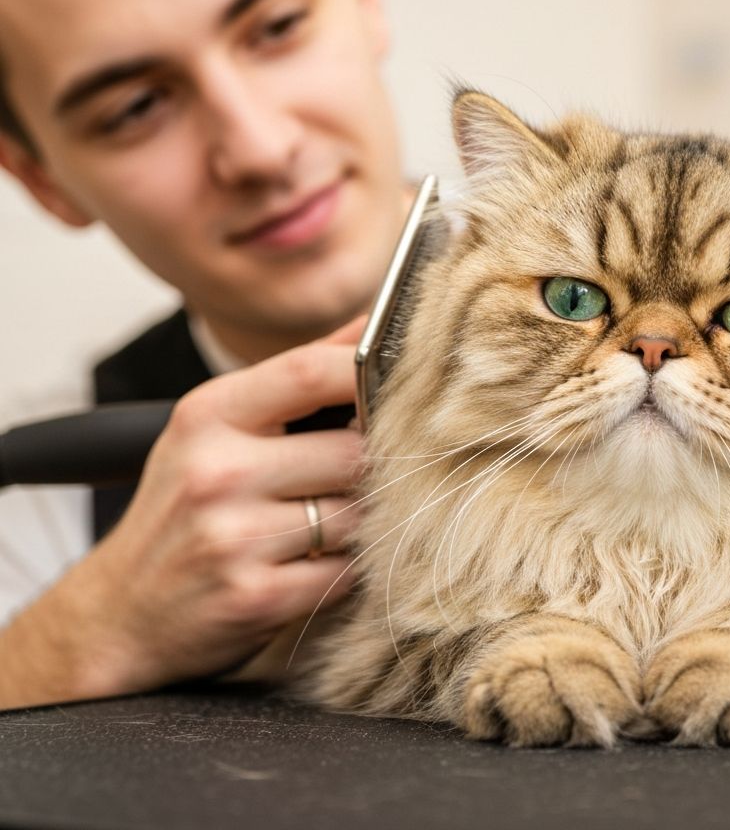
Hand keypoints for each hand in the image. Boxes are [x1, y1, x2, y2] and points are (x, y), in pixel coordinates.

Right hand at [0, 317, 366, 707]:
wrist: (118, 614)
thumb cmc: (182, 507)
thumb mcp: (218, 426)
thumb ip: (298, 374)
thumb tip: (372, 323)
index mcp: (209, 415)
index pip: (311, 372)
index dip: (371, 372)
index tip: (402, 383)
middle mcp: (218, 471)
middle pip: (353, 450)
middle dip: (371, 466)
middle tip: (357, 477)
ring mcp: (234, 537)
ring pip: (358, 513)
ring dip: (361, 520)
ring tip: (329, 524)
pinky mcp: (255, 598)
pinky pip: (345, 571)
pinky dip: (346, 569)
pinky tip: (316, 565)